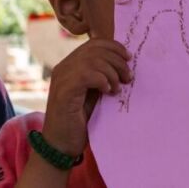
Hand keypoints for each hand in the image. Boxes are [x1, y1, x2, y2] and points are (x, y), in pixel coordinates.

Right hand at [41, 39, 130, 157]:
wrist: (60, 145)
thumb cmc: (78, 121)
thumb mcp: (91, 94)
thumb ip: (100, 77)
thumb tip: (122, 63)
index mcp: (69, 65)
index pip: (93, 43)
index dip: (113, 47)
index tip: (128, 58)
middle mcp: (63, 67)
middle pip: (95, 49)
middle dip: (117, 60)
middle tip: (128, 77)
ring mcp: (62, 78)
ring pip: (93, 60)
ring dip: (112, 72)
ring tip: (117, 88)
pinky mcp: (64, 91)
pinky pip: (87, 74)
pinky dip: (102, 80)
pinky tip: (108, 91)